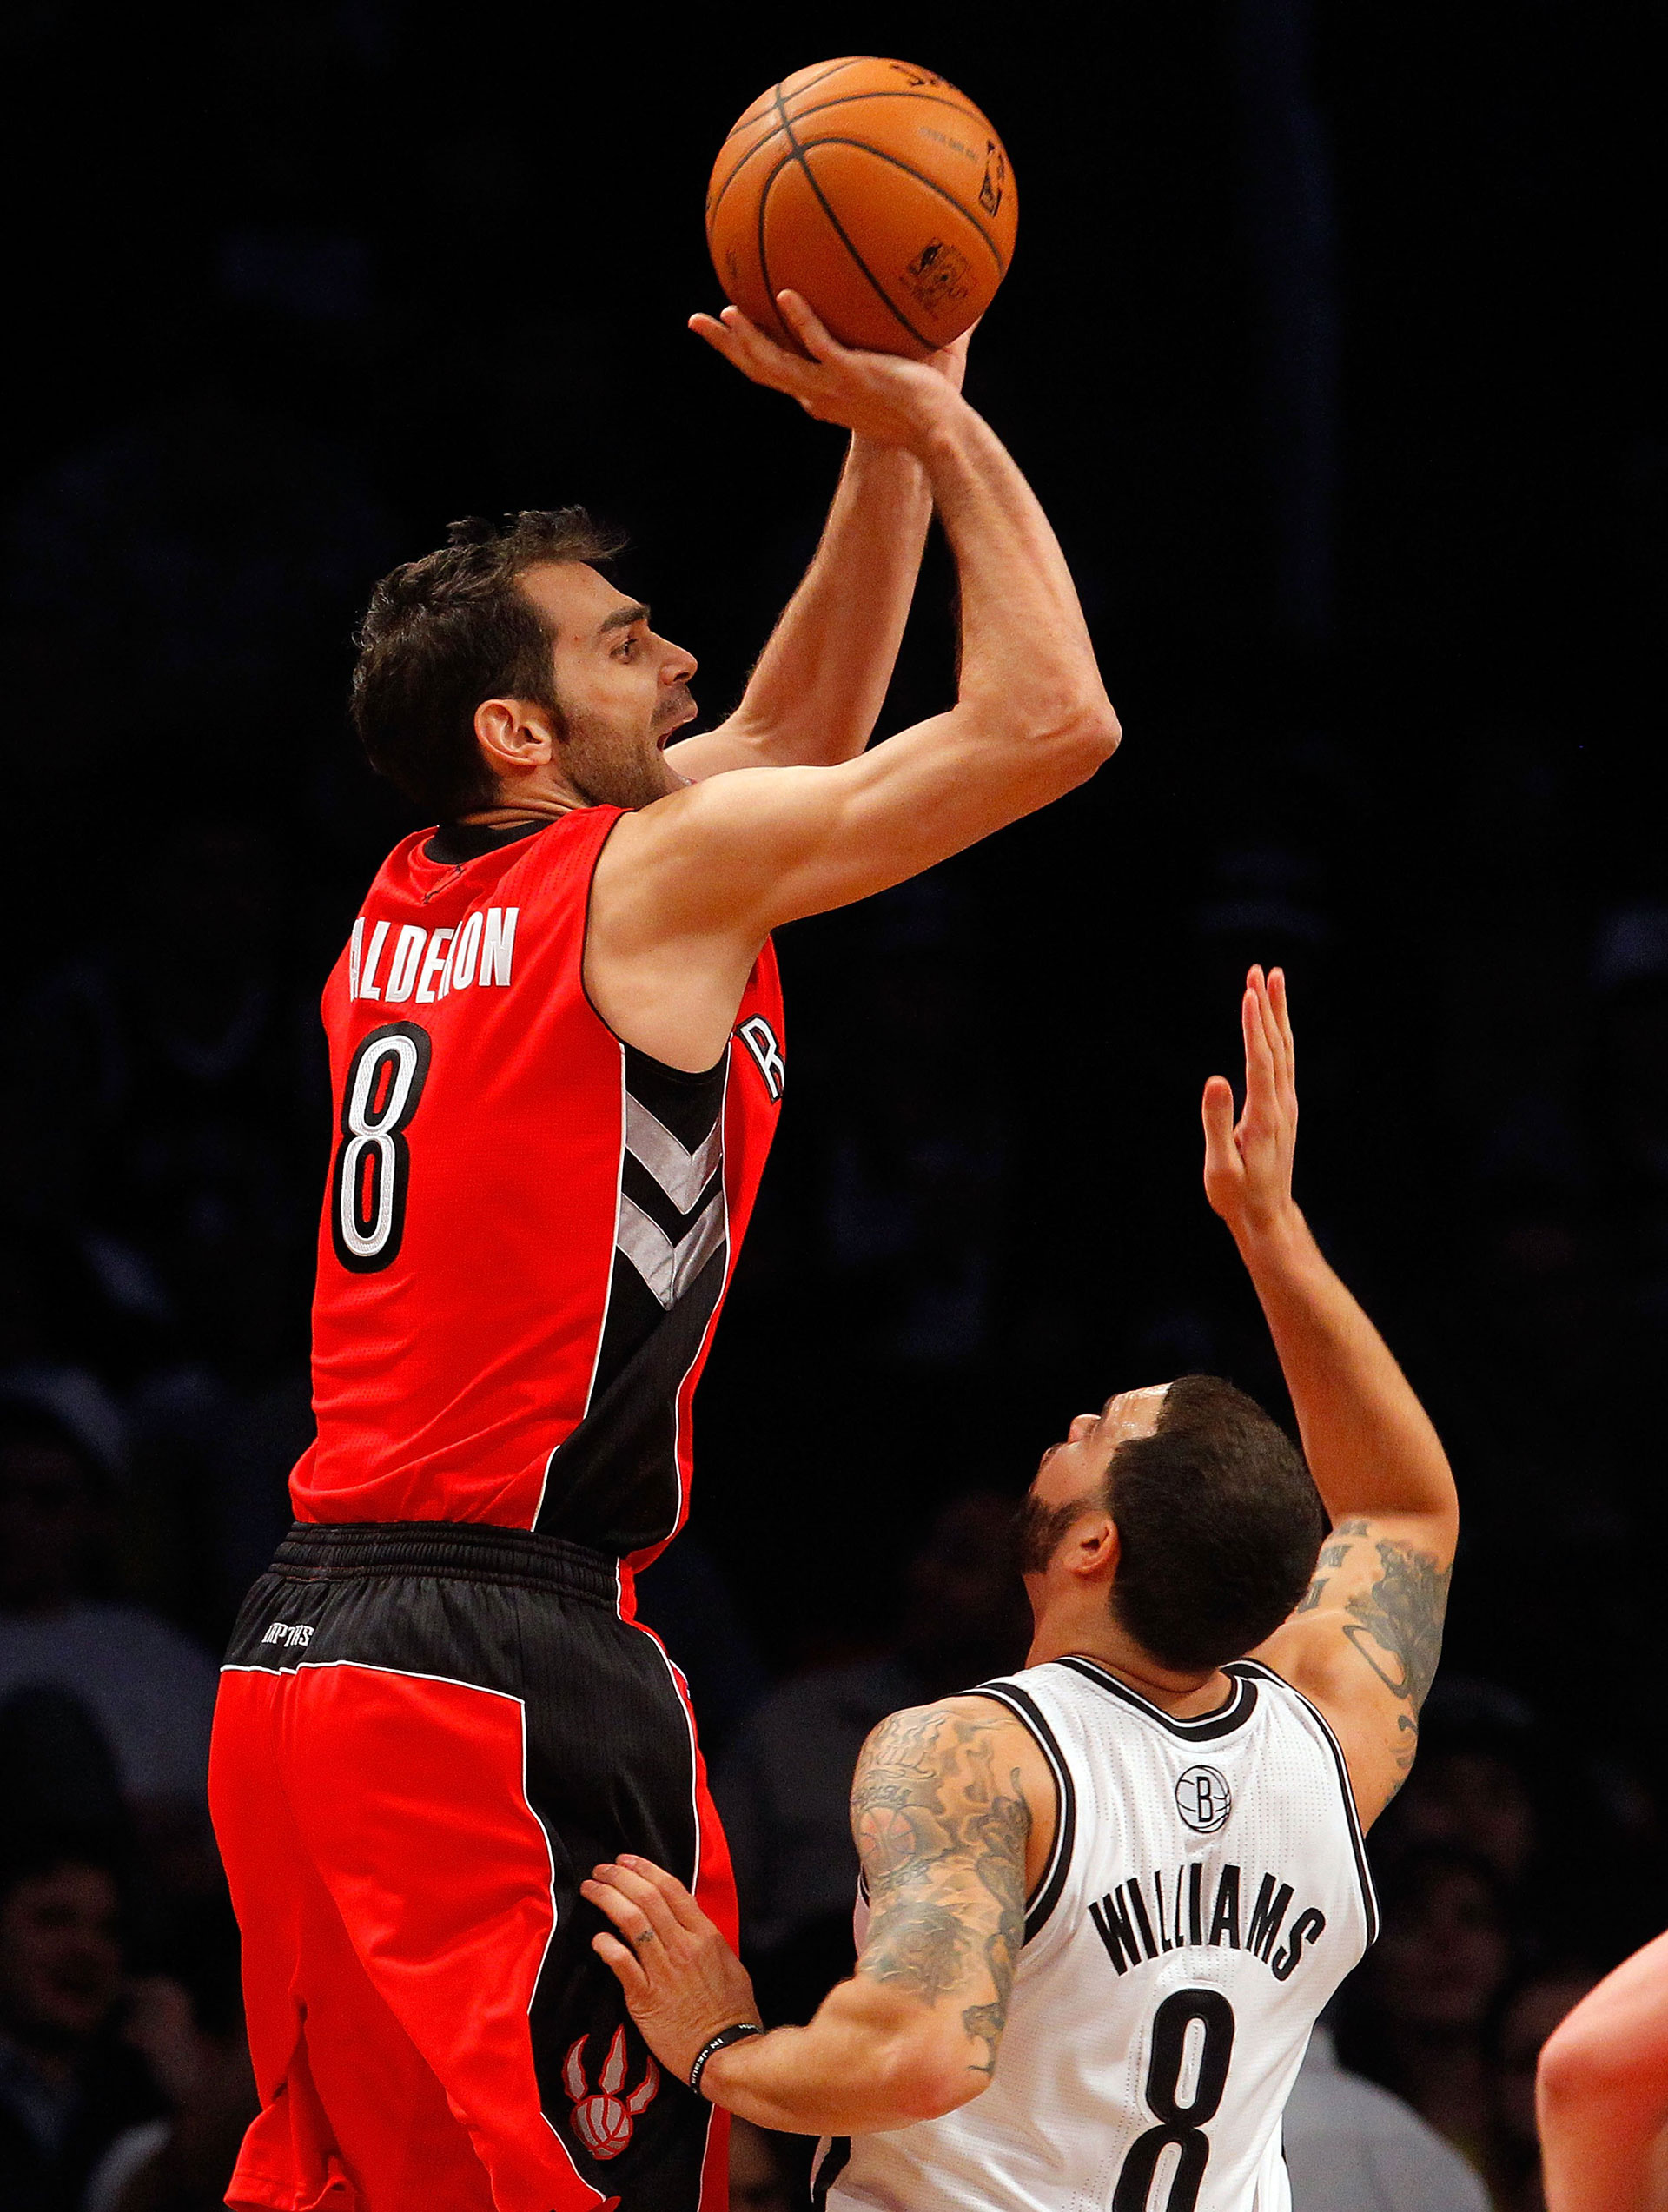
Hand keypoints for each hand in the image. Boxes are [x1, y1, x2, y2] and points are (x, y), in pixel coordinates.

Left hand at [583, 1856, 760, 2086]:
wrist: (725, 2051)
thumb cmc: (732, 2011)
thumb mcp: (729, 1962)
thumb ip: (706, 1939)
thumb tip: (685, 1922)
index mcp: (705, 1935)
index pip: (671, 1888)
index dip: (644, 1869)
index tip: (625, 1860)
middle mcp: (682, 1946)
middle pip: (646, 1898)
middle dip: (619, 1878)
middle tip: (600, 1869)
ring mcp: (663, 1971)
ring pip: (631, 1922)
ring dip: (606, 1900)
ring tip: (590, 1890)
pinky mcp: (645, 1998)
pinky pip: (621, 1964)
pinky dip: (607, 1946)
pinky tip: (596, 1938)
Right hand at [689, 291, 964, 450]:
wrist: (938, 435)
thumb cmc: (922, 413)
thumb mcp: (887, 386)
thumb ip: (876, 355)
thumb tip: (888, 317)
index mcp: (818, 397)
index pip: (772, 374)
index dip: (744, 354)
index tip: (726, 334)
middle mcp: (817, 394)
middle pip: (758, 369)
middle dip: (725, 346)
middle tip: (697, 321)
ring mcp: (832, 386)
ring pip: (775, 362)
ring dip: (747, 337)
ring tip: (725, 312)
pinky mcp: (853, 375)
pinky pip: (818, 344)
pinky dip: (800, 321)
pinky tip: (784, 295)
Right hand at [1202, 965, 1299, 1244]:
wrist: (1267, 1216)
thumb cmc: (1237, 1195)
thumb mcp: (1220, 1166)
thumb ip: (1217, 1123)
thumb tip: (1215, 1080)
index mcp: (1265, 1115)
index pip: (1260, 1060)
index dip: (1254, 1026)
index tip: (1248, 993)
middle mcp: (1282, 1104)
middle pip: (1277, 1046)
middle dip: (1268, 1007)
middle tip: (1261, 971)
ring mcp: (1286, 1106)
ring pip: (1284, 1050)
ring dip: (1277, 1014)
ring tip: (1271, 981)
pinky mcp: (1285, 1109)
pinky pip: (1284, 1062)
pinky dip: (1278, 1035)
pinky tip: (1273, 1022)